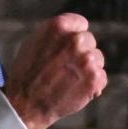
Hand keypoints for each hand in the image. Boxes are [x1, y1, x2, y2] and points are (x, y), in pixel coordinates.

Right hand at [3, 13, 106, 128]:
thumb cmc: (26, 73)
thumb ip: (56, 33)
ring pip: (97, 59)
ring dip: (87, 69)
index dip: (74, 36)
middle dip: (80, 52)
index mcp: (59, 27)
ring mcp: (87, 60)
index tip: (67, 47)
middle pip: (90, 41)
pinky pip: (101, 77)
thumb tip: (75, 31)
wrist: (26, 104)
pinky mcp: (95, 79)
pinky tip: (76, 89)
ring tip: (68, 79)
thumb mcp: (34, 42)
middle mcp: (75, 40)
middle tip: (65, 66)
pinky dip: (92, 85)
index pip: (81, 24)